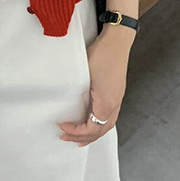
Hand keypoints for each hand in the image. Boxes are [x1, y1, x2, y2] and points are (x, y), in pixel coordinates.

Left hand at [57, 25, 132, 144]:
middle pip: (101, 131)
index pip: (91, 128)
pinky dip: (98, 124)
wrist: (117, 42)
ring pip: (107, 125)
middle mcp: (114, 105)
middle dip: (83, 138)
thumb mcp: (85, 75)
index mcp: (106, 104)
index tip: (62, 126)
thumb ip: (78, 93)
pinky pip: (109, 117)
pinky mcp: (116, 94)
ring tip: (80, 137)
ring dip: (93, 134)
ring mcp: (117, 99)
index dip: (75, 131)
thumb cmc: (102, 55)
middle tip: (67, 138)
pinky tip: (91, 121)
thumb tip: (67, 105)